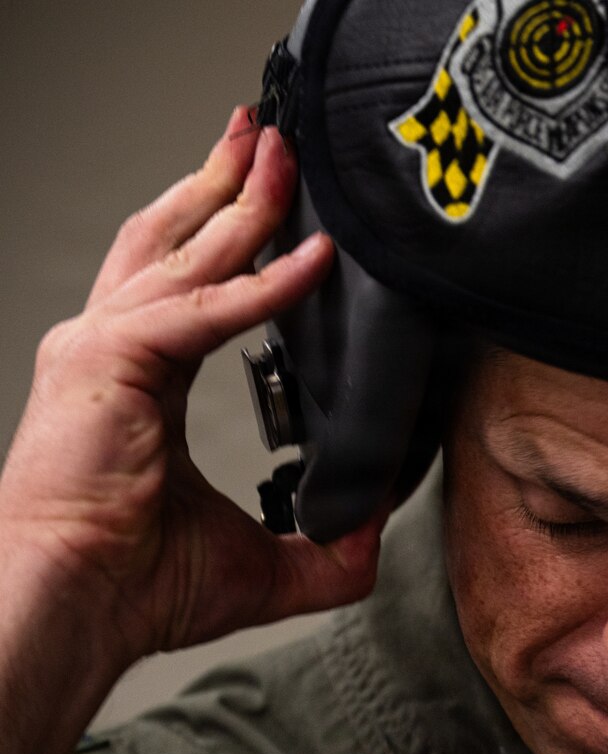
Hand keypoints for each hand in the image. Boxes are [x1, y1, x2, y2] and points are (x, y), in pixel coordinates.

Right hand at [0, 107, 378, 672]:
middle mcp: (110, 345)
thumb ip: (326, 550)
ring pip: (184, 249)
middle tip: (271, 138)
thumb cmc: (133, 587)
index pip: (184, 281)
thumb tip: (375, 533)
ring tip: (279, 152)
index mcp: (136, 377)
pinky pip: (207, 306)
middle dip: (227, 183)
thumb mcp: (260, 565)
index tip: (278, 203)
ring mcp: (103, 345)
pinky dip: (263, 283)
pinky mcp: (115, 360)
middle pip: (174, 237)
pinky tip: (313, 258)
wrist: (75, 605)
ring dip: (240, 199)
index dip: (229, 237)